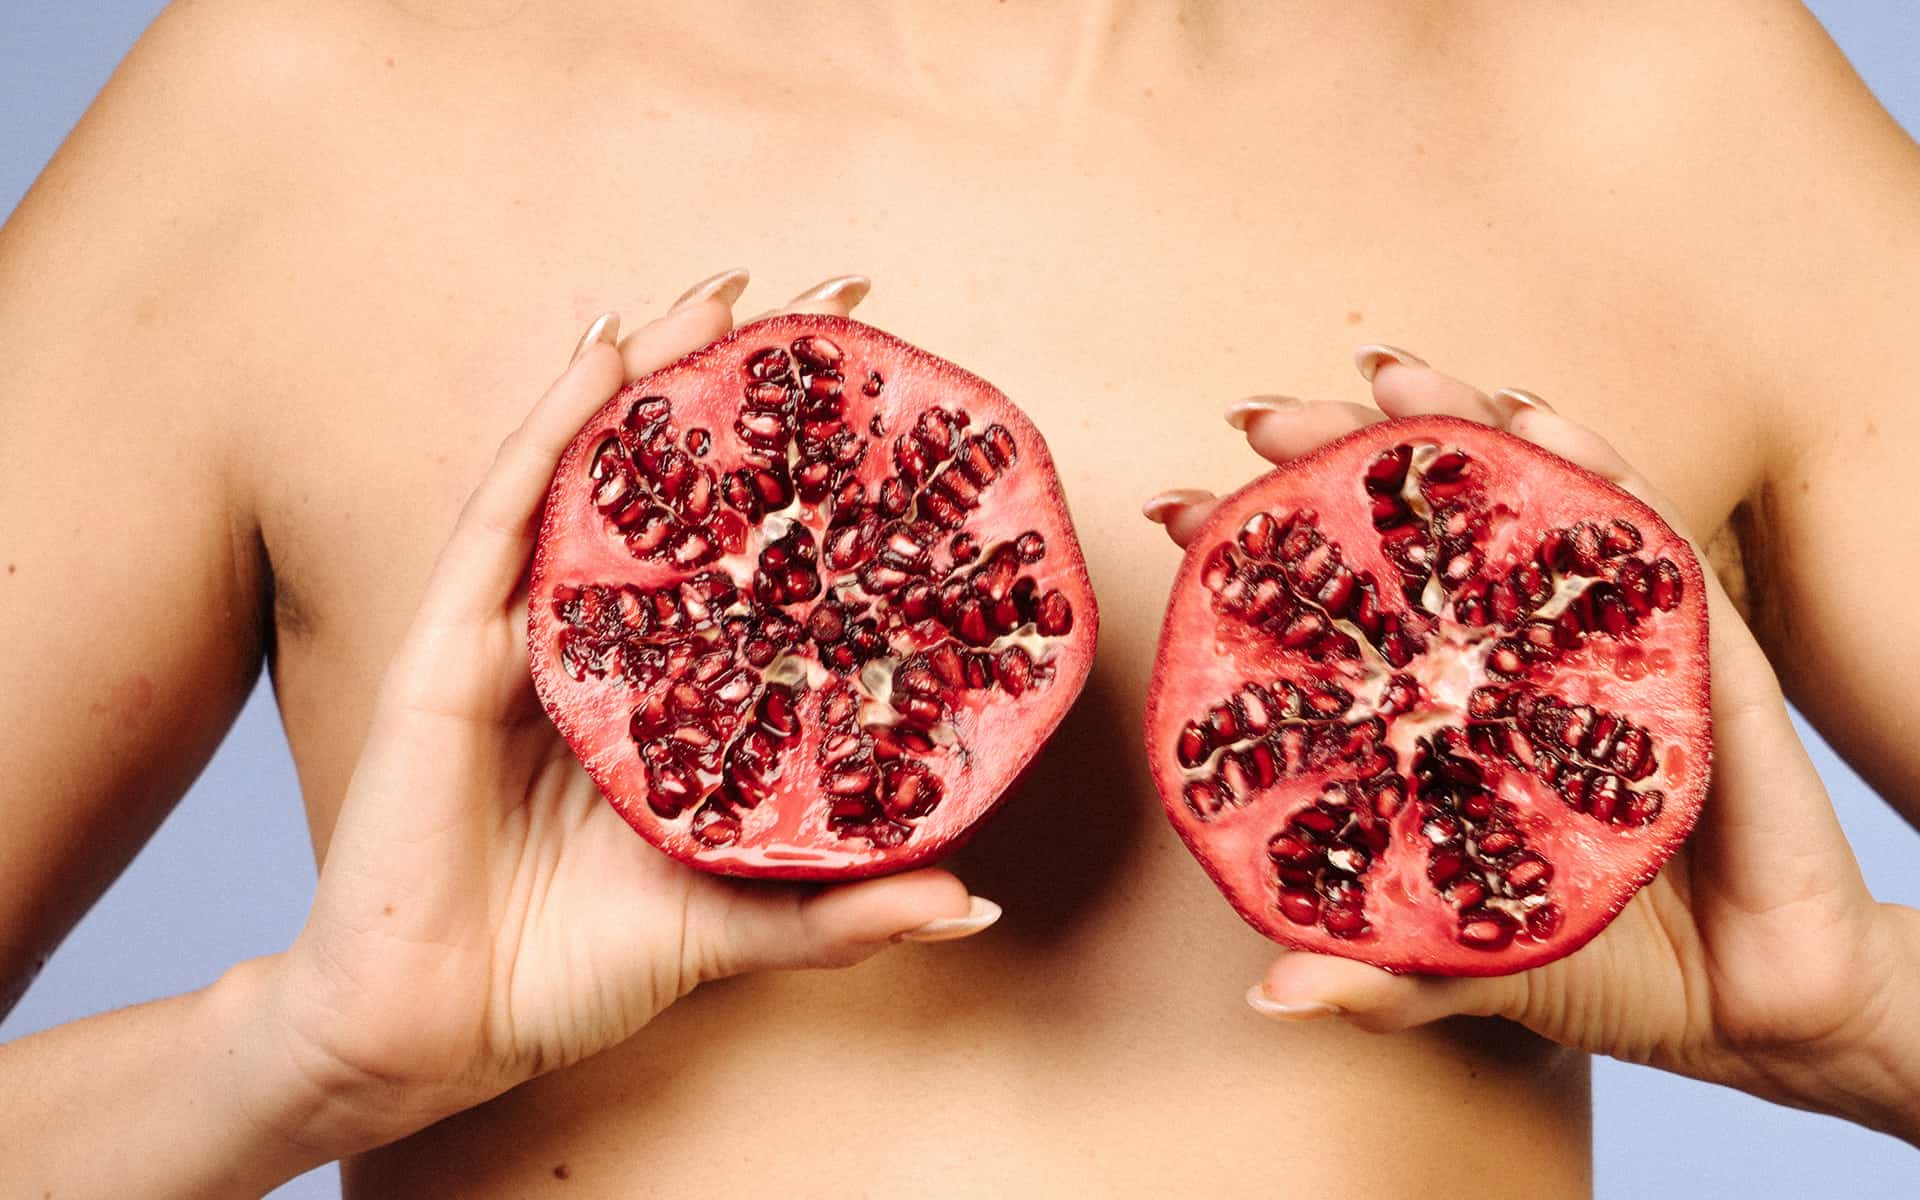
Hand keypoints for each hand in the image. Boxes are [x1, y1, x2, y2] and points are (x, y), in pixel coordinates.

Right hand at [258, 271, 996, 1152]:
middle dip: (735, 389)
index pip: (739, 555)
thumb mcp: (736, 922)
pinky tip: (603, 354)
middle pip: (670, 490)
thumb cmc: (571, 973)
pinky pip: (504, 515)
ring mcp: (516, 635)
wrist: (434, 1034)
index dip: (803, 476)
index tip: (883, 404)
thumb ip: (844, 907)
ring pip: (587, 475)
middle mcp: (594, 645)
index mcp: (660, 694)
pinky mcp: (447, 646)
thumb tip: (976, 903)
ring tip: (720, 292)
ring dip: (650, 374)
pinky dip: (550, 427)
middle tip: (824, 304)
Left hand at [1147, 347, 1919, 1142]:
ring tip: (1386, 370)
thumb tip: (1270, 994)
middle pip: (1419, 524)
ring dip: (1458, 422)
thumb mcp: (1467, 964)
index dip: (1260, 546)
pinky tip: (1541, 421)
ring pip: (1522, 499)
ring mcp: (1595, 637)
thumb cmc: (1596, 961)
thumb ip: (1380, 971)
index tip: (1172, 508)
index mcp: (1440, 707)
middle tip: (1256, 416)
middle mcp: (1507, 655)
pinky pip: (1642, 541)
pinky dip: (1596, 471)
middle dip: (1339, 450)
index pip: (1341, 604)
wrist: (1751, 1005)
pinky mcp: (1694, 646)